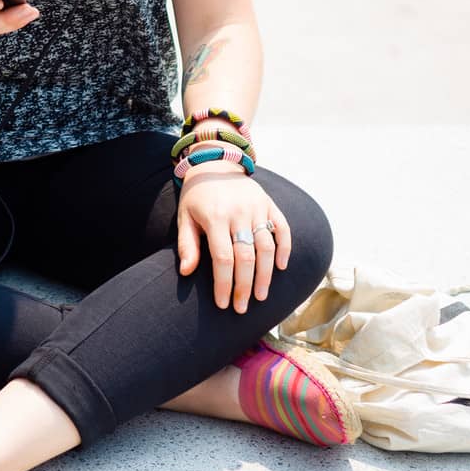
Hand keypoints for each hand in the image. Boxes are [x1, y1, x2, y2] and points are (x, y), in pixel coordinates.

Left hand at [175, 163, 290, 312]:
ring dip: (265, 275)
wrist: (215, 162)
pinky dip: (284, 248)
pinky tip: (280, 267)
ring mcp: (257, 207)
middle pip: (246, 257)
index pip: (223, 258)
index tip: (224, 304)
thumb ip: (187, 245)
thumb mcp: (184, 217)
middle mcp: (238, 212)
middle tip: (242, 308)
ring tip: (260, 296)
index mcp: (215, 217)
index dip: (224, 284)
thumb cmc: (197, 196)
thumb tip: (186, 272)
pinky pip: (282, 228)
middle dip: (244, 287)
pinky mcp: (269, 203)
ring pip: (266, 247)